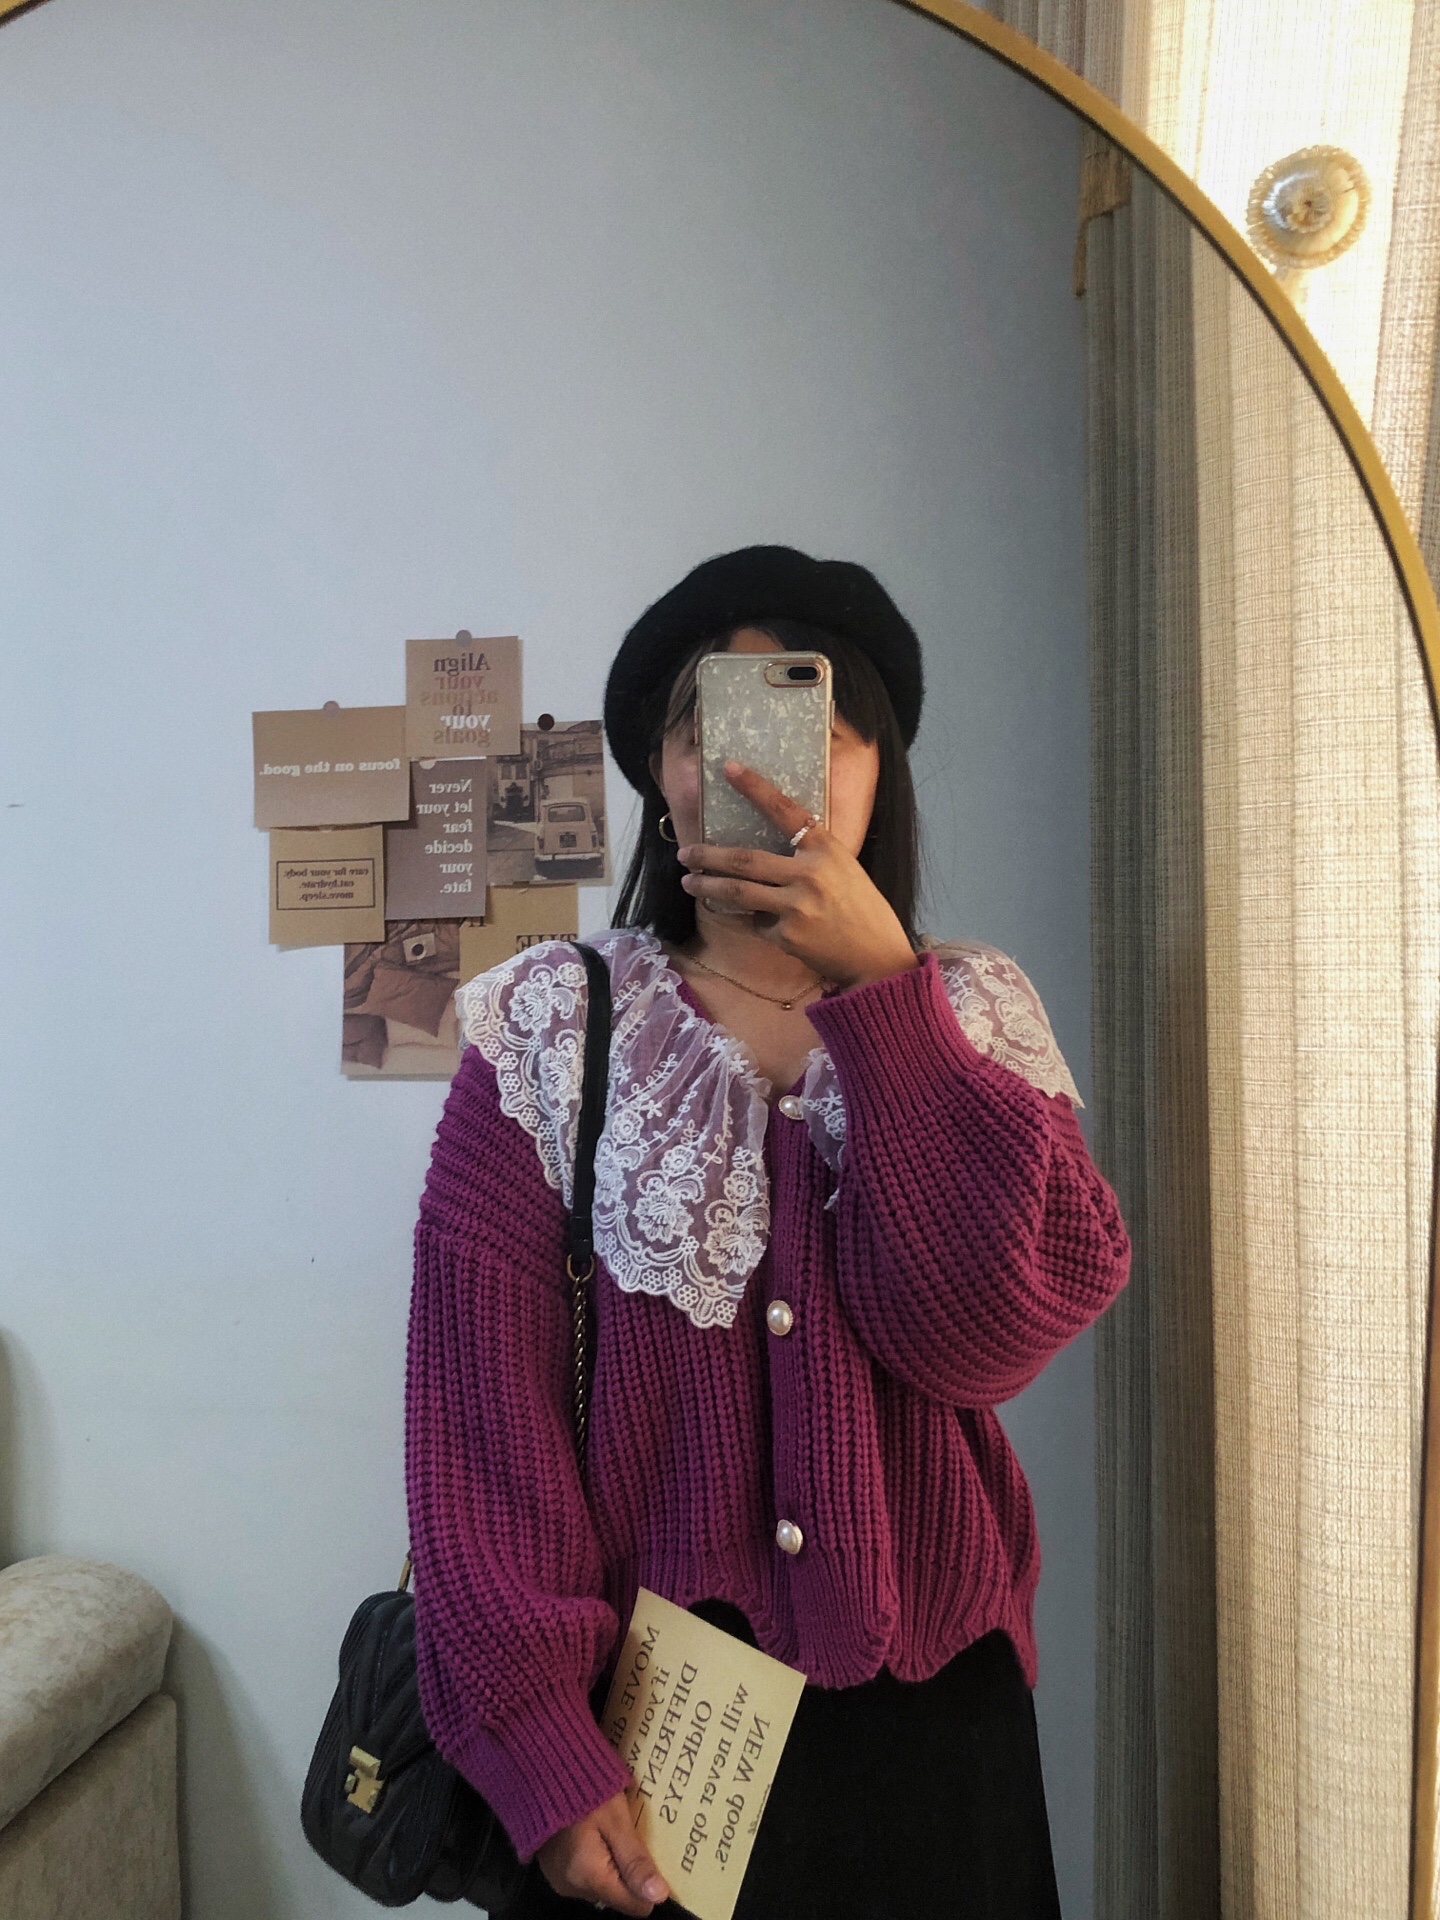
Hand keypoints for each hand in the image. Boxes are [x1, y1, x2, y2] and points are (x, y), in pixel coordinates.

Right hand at [535, 1793, 669, 1913]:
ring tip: (613, 1832)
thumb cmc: (584, 1791)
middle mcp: (572, 1888)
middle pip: (618, 1896)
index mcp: (589, 1879)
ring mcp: (560, 1880)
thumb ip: (636, 1861)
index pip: (635, 1906)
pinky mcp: (553, 1870)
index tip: (652, 1856)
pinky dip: (594, 1860)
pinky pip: (585, 1877)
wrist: (541, 1773)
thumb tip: (660, 1897)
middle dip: (628, 1871)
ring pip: (602, 1886)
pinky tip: (595, 1834)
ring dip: (611, 1864)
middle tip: (630, 1836)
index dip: (648, 1885)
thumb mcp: (617, 1821)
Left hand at [678, 761, 918, 989]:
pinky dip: (753, 921)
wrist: (877, 957)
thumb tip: (765, 852)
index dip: (755, 788)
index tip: (729, 768)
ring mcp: (796, 906)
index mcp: (826, 849)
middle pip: (743, 859)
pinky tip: (760, 923)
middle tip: (685, 854)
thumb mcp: (843, 869)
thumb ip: (809, 856)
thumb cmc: (861, 909)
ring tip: (689, 883)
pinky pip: (756, 923)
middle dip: (707, 856)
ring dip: (707, 887)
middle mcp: (809, 873)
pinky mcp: (786, 935)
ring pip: (737, 892)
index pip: (785, 810)